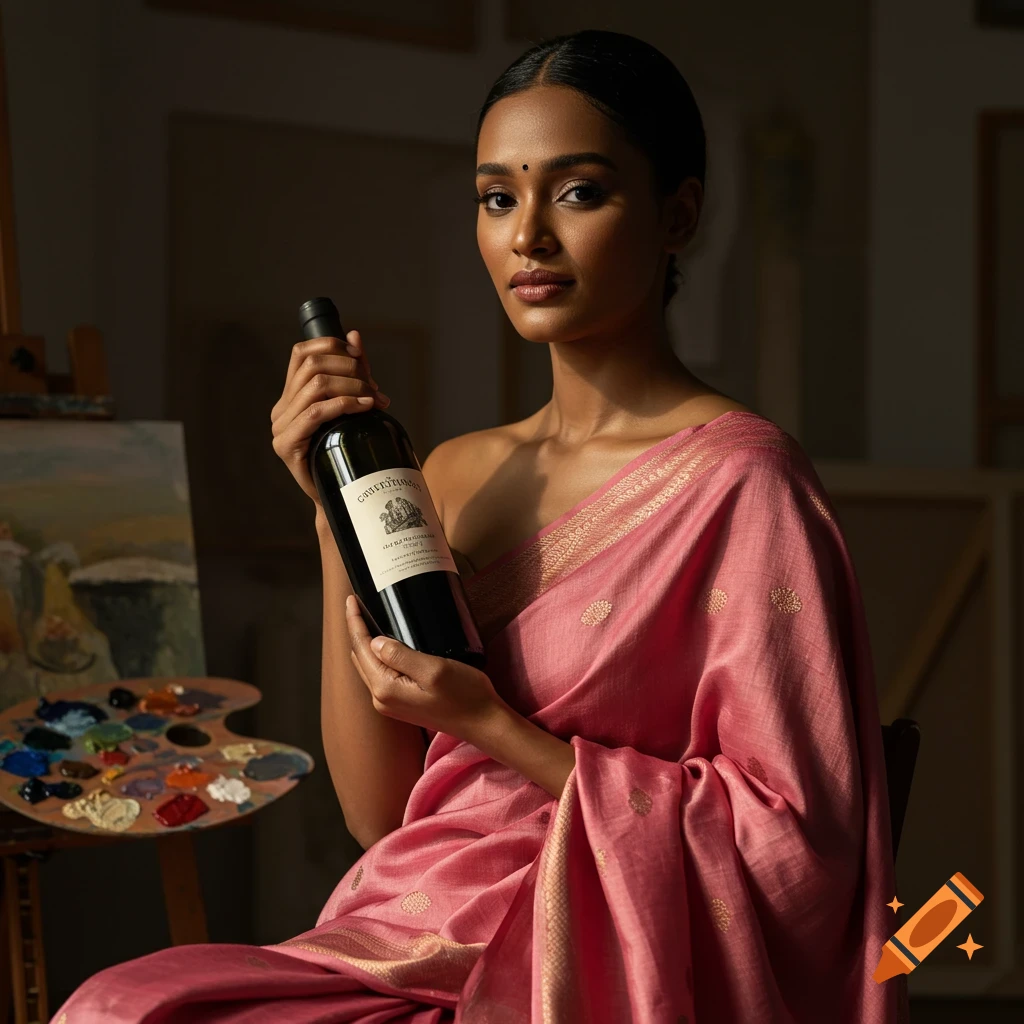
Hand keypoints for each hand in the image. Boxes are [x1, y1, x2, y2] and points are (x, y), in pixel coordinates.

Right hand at [271, 329, 390, 506]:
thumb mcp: (352, 404)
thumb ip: (351, 372)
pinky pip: (316, 412)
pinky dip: (344, 404)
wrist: (343, 494)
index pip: (301, 353)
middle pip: (312, 366)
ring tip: (375, 398)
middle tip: (375, 386)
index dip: (331, 346)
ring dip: (352, 386)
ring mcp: (281, 427)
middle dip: (350, 370)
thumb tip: (354, 335)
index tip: (359, 357)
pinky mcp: (287, 445)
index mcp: (290, 396)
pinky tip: (365, 406)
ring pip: (316, 386)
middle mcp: (281, 408)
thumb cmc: (348, 450)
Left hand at [346, 595, 503, 743]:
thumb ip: (400, 655)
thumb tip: (375, 641)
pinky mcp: (401, 704)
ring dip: (365, 643)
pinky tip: (384, 645)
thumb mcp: (434, 669)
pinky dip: (377, 656)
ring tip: (366, 619)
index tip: (351, 599)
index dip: (355, 621)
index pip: (361, 648)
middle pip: (360, 657)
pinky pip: (380, 675)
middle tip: (357, 604)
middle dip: (357, 630)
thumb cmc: (465, 696)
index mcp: (386, 688)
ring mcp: (390, 704)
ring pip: (368, 666)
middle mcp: (382, 699)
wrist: (483, 722)